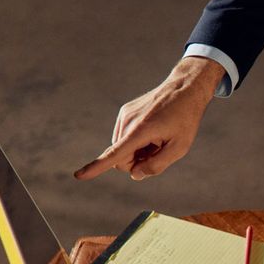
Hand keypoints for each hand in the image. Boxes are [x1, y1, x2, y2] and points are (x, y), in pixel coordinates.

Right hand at [74, 57, 224, 180]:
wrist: (184, 88)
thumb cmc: (185, 119)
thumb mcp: (180, 147)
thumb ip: (157, 165)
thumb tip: (135, 174)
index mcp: (140, 131)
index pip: (114, 154)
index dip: (96, 167)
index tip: (78, 176)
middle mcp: (127, 122)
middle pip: (121, 159)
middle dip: (136, 163)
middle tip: (159, 152)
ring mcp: (124, 115)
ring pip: (122, 149)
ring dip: (138, 151)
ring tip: (158, 139)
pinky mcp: (125, 112)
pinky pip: (125, 137)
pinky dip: (137, 141)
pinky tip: (154, 132)